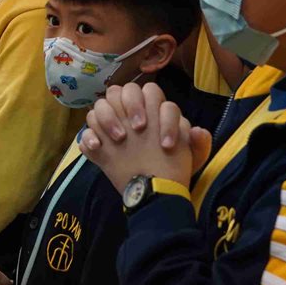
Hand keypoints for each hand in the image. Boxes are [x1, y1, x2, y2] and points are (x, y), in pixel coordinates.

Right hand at [79, 81, 209, 191]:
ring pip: (100, 106)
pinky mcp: (98, 146)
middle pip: (123, 91)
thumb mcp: (192, 159)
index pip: (152, 92)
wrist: (155, 193)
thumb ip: (200, 143)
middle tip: (138, 129)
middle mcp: (130, 114)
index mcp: (152, 111)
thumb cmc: (174, 170)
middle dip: (131, 105)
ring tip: (120, 140)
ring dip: (109, 118)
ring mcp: (112, 128)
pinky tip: (98, 148)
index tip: (165, 142)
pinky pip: (85, 133)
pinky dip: (89, 137)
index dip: (160, 113)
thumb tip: (197, 131)